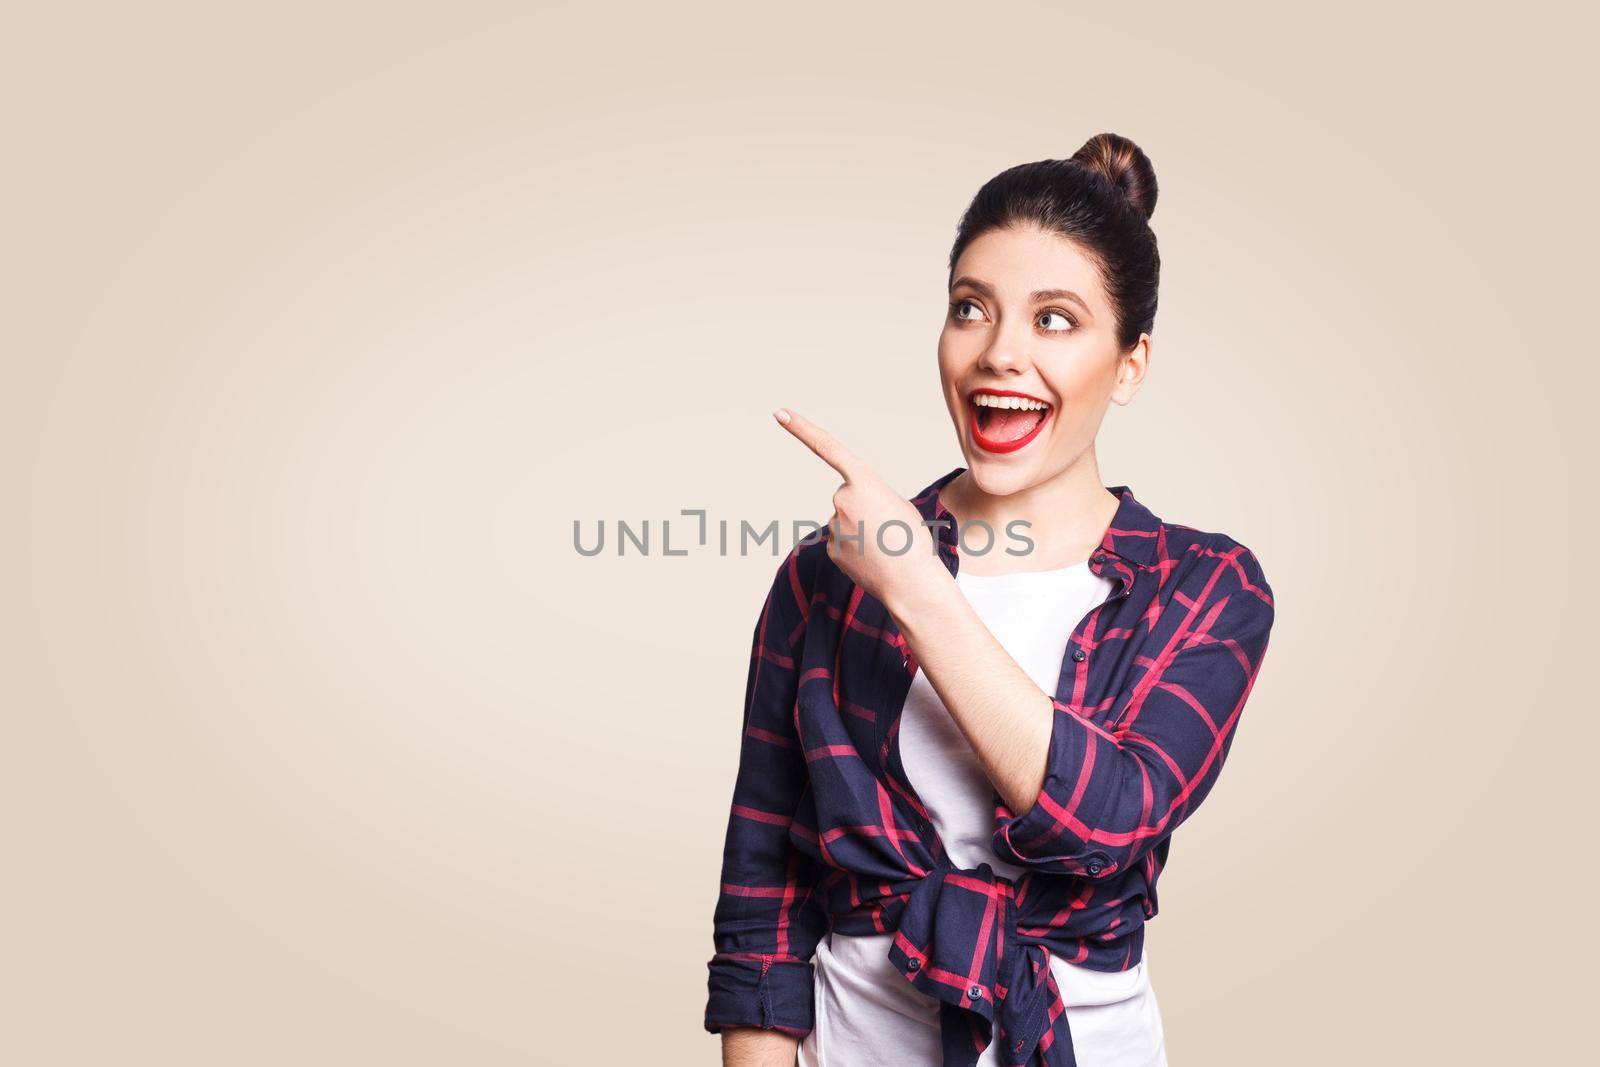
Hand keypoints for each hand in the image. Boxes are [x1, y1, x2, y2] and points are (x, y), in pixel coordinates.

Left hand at [773, 407, 943, 609]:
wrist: (912, 582)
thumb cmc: (913, 540)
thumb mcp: (898, 504)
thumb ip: (871, 496)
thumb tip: (852, 512)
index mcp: (863, 481)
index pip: (827, 447)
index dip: (801, 429)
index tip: (780, 413)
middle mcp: (841, 500)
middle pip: (846, 497)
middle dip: (864, 509)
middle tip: (887, 528)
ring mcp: (833, 526)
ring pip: (845, 521)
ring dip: (862, 530)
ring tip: (884, 545)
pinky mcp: (831, 549)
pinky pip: (843, 542)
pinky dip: (857, 549)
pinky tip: (872, 559)